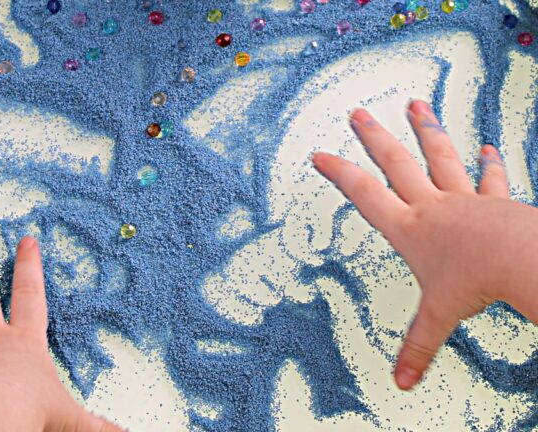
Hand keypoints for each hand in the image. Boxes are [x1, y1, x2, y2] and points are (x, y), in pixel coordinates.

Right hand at [312, 100, 537, 389]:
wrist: (519, 258)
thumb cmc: (476, 281)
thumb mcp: (438, 316)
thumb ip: (419, 346)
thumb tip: (402, 382)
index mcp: (408, 229)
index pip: (363, 194)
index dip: (338, 173)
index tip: (320, 154)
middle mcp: (431, 206)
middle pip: (396, 163)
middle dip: (374, 138)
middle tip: (359, 113)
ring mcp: (462, 198)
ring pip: (439, 157)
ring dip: (427, 130)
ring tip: (417, 105)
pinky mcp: (493, 200)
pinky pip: (489, 178)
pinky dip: (488, 163)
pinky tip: (488, 147)